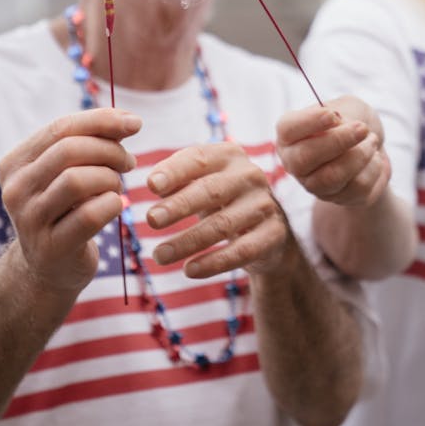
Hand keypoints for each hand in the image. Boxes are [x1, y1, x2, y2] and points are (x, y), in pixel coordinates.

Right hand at [0, 109, 140, 296]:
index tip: (134, 123)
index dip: (102, 120)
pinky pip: (89, 215)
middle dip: (109, 150)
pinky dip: (112, 204)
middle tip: (128, 162)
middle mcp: (15, 190)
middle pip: (68, 150)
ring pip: (77, 181)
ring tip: (117, 185)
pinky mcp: (51, 248)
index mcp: (16, 163)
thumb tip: (127, 120)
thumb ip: (91, 142)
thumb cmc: (67, 210)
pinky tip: (116, 205)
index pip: (61, 127)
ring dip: (110, 178)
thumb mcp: (69, 172)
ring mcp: (29, 221)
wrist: (50, 269)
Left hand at [146, 142, 290, 278]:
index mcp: (229, 155)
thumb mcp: (202, 182)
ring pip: (223, 224)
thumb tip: (154, 184)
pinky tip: (189, 270)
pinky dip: (213, 262)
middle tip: (151, 220)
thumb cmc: (223, 198)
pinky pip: (241, 251)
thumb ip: (178, 179)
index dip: (174, 171)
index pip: (199, 158)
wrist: (267, 228)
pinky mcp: (273, 234)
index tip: (151, 185)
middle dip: (179, 206)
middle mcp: (250, 175)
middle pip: (211, 190)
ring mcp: (264, 204)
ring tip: (159, 255)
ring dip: (188, 241)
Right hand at [276, 95, 389, 207]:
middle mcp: (295, 163)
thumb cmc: (353, 121)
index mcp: (290, 135)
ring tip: (372, 140)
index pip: (287, 129)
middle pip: (304, 158)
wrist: (372, 146)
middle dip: (338, 141)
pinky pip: (357, 187)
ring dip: (360, 155)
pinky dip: (373, 168)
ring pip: (331, 177)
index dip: (309, 122)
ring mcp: (314, 185)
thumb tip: (338, 126)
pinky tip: (374, 158)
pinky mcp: (339, 199)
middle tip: (362, 128)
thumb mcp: (349, 106)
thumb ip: (342, 112)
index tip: (333, 115)